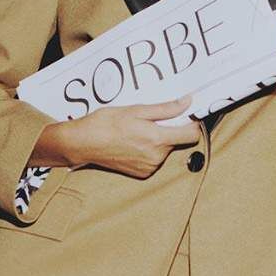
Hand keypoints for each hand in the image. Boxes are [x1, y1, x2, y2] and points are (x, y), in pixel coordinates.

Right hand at [58, 96, 199, 178]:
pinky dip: (149, 151)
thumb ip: (165, 108)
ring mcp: (149, 167)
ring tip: (137, 132)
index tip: (185, 116)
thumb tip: (187, 102)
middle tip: (149, 121)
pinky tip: (133, 144)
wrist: (84, 143)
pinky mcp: (142, 174)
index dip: (191, 123)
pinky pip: (154, 159)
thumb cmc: (106, 123)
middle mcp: (156, 156)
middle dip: (169, 130)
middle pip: (177, 141)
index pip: (191, 135)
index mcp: (157, 139)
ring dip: (158, 141)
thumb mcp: (136, 110)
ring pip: (165, 150)